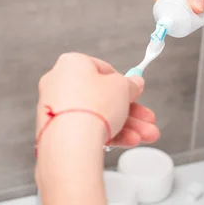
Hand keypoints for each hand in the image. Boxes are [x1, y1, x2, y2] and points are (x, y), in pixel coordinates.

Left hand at [37, 53, 158, 148]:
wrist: (71, 140)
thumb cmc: (93, 106)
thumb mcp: (122, 87)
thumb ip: (130, 84)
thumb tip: (134, 83)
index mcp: (72, 64)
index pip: (102, 70)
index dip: (123, 83)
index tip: (136, 93)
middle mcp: (60, 84)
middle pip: (102, 97)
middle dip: (130, 111)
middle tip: (146, 119)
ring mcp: (56, 109)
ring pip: (97, 115)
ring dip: (125, 125)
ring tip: (145, 135)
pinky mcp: (56, 130)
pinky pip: (86, 129)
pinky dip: (107, 134)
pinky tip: (128, 141)